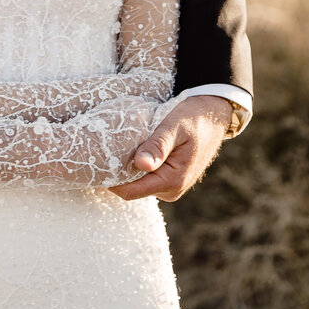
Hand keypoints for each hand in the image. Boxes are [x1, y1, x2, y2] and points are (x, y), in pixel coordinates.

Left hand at [109, 95, 232, 202]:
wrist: (214, 116)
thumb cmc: (193, 117)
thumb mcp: (174, 126)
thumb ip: (158, 145)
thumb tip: (141, 164)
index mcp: (172, 181)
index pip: (129, 191)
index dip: (109, 181)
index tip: (94, 162)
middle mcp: (172, 190)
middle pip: (131, 189)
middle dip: (116, 173)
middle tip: (102, 151)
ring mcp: (171, 187)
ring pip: (137, 184)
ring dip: (126, 169)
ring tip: (116, 148)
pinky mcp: (169, 180)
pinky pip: (145, 179)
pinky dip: (135, 167)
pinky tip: (131, 150)